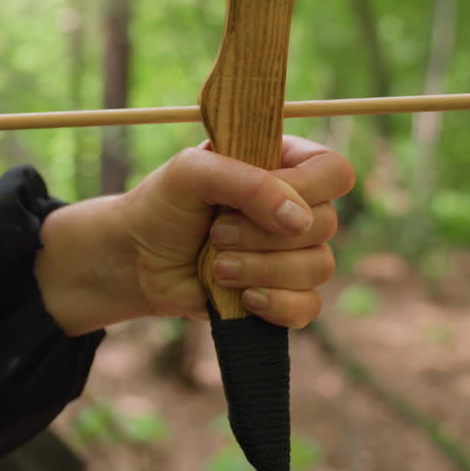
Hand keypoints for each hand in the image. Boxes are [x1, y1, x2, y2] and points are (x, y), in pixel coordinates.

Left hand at [35, 136, 354, 335]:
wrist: (136, 259)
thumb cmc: (162, 206)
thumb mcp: (191, 173)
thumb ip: (245, 182)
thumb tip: (298, 219)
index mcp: (282, 164)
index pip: (334, 171)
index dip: (306, 189)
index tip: (258, 200)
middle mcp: (295, 206)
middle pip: (326, 224)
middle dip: (264, 235)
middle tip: (216, 233)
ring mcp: (292, 252)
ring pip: (319, 266)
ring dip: (262, 269)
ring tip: (217, 266)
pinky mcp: (283, 293)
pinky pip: (309, 306)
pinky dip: (277, 305)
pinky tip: (243, 298)